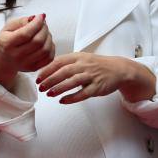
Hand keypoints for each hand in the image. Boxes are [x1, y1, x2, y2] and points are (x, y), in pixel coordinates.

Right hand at [0, 14, 53, 89]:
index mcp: (7, 43)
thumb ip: (21, 21)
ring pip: (45, 49)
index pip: (26, 34)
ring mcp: (25, 64)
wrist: (2, 60)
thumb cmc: (6, 41)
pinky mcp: (33, 68)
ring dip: (49, 37)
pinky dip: (51, 47)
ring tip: (44, 32)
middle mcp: (16, 55)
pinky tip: (46, 41)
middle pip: (38, 41)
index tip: (41, 16)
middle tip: (43, 23)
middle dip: (44, 29)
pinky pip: (49, 58)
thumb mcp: (8, 27)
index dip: (37, 23)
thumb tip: (35, 18)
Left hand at [36, 53, 155, 103]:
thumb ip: (65, 63)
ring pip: (73, 82)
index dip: (47, 70)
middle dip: (50, 80)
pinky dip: (72, 98)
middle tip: (40, 87)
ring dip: (59, 88)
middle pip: (64, 72)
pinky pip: (84, 93)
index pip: (58, 62)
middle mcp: (84, 65)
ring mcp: (92, 76)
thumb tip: (45, 70)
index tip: (38, 78)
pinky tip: (62, 101)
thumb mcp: (80, 59)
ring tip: (49, 94)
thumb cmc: (96, 65)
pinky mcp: (98, 87)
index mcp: (77, 57)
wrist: (119, 69)